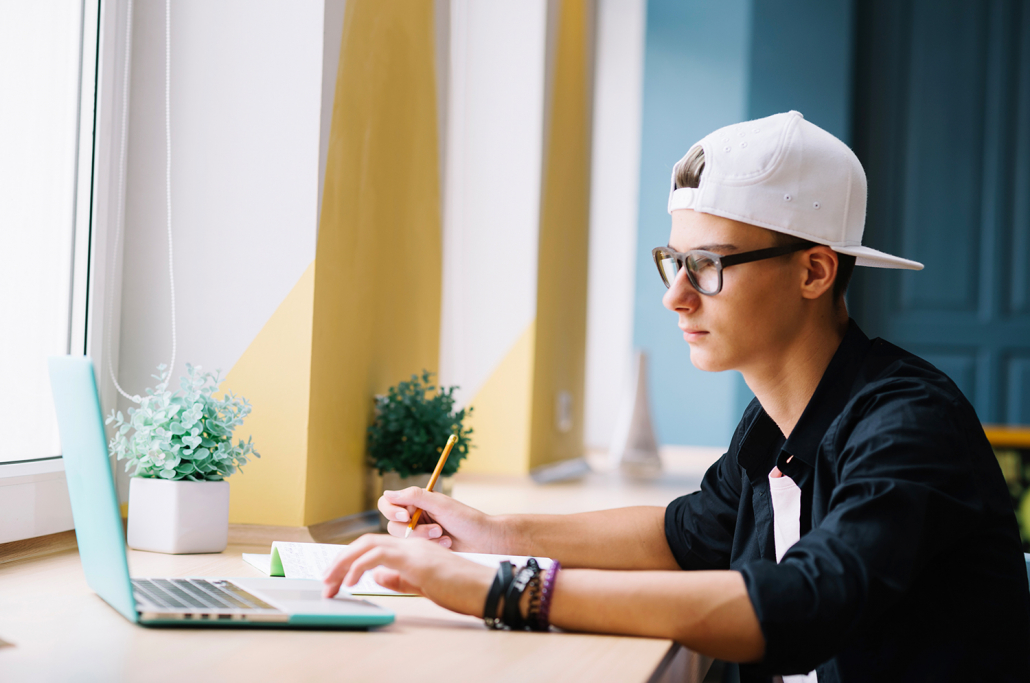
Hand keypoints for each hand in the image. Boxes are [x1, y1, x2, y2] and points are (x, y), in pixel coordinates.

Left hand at [321, 533, 494, 616]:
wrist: (484, 588)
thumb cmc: (461, 589)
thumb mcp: (422, 584)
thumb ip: (399, 578)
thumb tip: (376, 577)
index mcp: (413, 549)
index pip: (375, 546)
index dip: (352, 559)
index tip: (337, 577)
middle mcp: (411, 543)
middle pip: (365, 542)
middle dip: (340, 561)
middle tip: (326, 582)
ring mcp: (413, 548)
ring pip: (366, 545)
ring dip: (343, 564)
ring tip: (330, 583)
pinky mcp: (414, 559)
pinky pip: (377, 556)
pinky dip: (358, 567)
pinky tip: (350, 582)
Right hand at [378, 487, 504, 552]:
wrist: (485, 540)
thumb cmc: (467, 519)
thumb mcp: (441, 504)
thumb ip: (415, 496)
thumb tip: (388, 493)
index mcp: (417, 502)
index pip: (388, 503)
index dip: (391, 510)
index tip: (406, 516)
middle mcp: (415, 516)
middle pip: (393, 525)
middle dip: (415, 530)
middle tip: (437, 529)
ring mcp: (419, 533)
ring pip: (402, 539)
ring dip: (424, 538)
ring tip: (444, 536)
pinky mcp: (424, 548)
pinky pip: (414, 550)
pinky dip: (431, 547)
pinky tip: (447, 544)